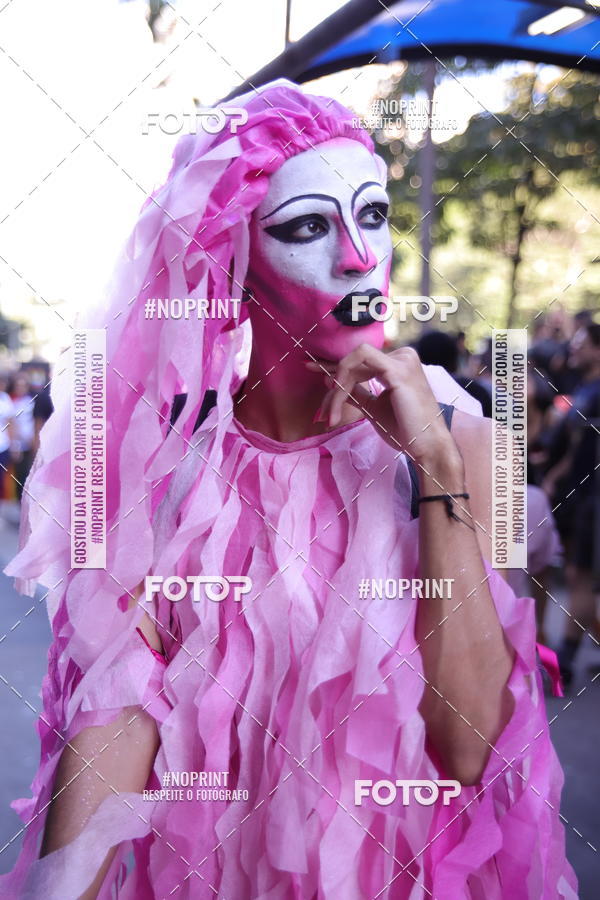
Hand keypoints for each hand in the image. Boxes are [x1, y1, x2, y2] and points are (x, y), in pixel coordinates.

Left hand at [305, 343, 461, 468]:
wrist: (428, 447)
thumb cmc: (406, 430)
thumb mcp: (374, 408)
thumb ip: (357, 393)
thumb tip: (331, 380)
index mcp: (399, 363)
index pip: (360, 360)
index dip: (333, 364)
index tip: (309, 366)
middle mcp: (403, 355)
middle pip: (353, 362)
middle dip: (332, 387)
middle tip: (322, 413)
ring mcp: (402, 360)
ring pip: (353, 362)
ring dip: (337, 388)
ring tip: (330, 415)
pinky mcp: (398, 371)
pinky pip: (358, 366)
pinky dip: (343, 383)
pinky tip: (336, 401)